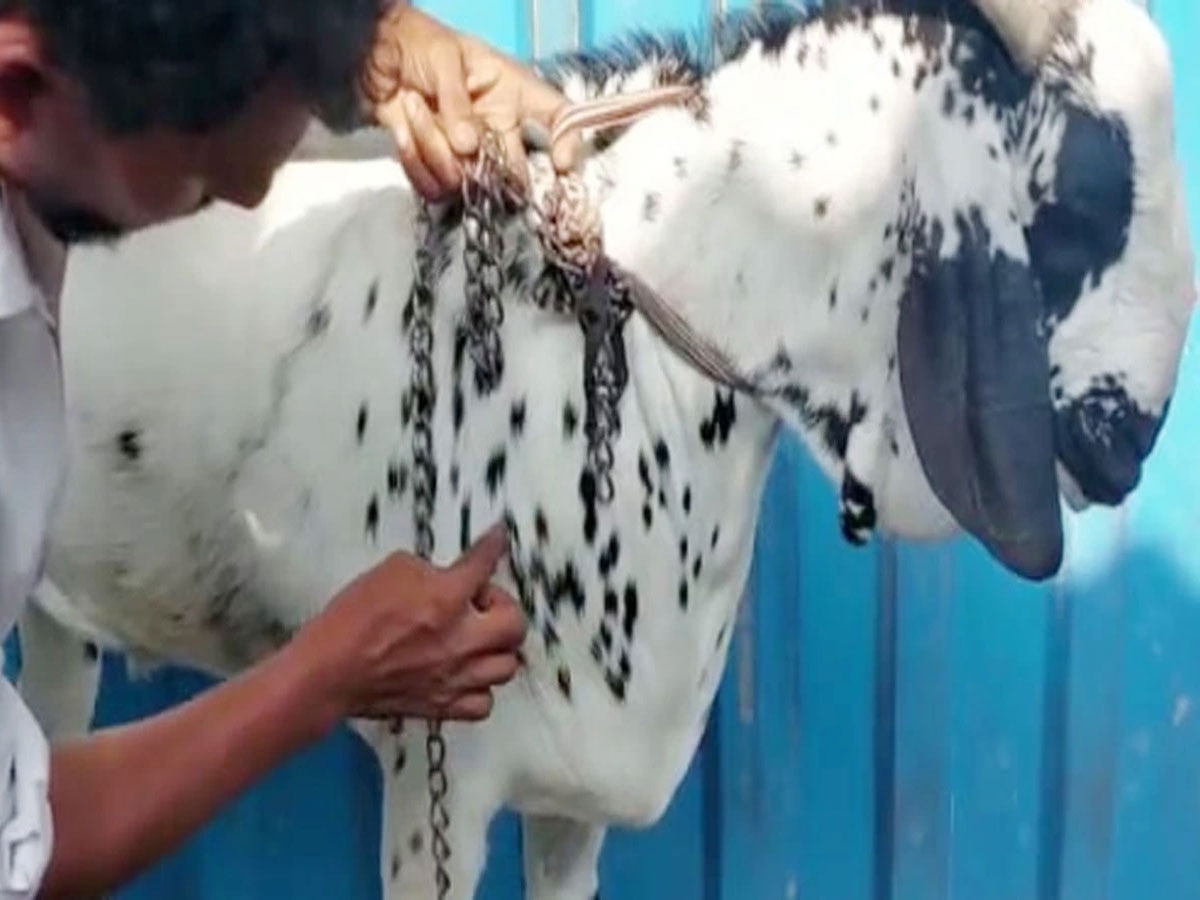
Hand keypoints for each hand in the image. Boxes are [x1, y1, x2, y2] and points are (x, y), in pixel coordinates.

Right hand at [291, 524, 526, 723]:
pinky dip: (480, 689)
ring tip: (477, 640)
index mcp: (446, 598)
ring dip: (496, 649)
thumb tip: (447, 577)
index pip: (485, 563)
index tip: (498, 539)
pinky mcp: (444, 705)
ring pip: (506, 666)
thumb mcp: (390, 571)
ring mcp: (455, 676)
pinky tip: (465, 675)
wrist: (328, 672)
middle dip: (504, 608)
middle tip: (482, 603)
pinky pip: (484, 703)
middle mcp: (460, 639)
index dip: (495, 545)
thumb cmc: (350, 622)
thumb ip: (428, 571)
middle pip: (515, 624)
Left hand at [361, 5, 580, 199]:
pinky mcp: (435, 167)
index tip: (562, 164)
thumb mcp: (446, 57)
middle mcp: (496, 128)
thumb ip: (458, 101)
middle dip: (493, 172)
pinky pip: (434, 188)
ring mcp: (466, 153)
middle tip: (466, 150)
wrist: (371, 55)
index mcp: (511, 93)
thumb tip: (468, 145)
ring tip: (413, 108)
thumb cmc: (417, 43)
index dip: (568, 141)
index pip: (556, 117)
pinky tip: (400, 130)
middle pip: (514, 173)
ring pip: (467, 181)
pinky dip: (414, 163)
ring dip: (435, 150)